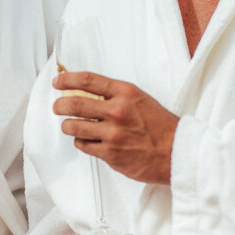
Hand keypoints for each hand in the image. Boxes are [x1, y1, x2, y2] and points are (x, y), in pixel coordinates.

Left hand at [52, 71, 178, 183]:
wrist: (177, 153)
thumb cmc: (160, 126)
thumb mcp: (140, 100)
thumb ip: (114, 95)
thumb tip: (85, 92)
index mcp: (126, 93)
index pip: (88, 80)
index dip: (67, 80)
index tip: (57, 82)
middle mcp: (118, 111)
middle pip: (74, 104)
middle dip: (60, 105)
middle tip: (57, 106)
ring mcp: (113, 134)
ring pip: (73, 127)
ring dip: (67, 126)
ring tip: (69, 125)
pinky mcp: (110, 154)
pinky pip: (83, 145)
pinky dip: (81, 142)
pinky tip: (87, 141)